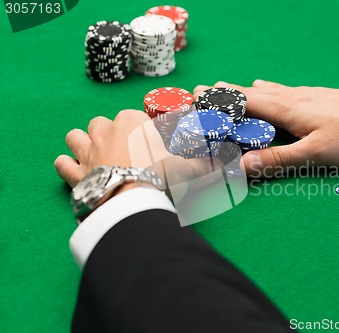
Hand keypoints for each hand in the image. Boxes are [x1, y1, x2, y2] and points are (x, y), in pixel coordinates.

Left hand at [55, 110, 220, 196]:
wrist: (131, 199)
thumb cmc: (159, 175)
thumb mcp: (185, 168)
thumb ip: (203, 164)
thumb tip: (223, 166)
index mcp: (131, 122)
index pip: (133, 116)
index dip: (141, 130)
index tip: (150, 143)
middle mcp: (104, 130)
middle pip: (101, 123)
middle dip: (109, 133)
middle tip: (124, 150)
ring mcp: (86, 150)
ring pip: (75, 137)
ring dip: (83, 144)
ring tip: (96, 155)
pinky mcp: (75, 173)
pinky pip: (63, 163)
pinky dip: (69, 167)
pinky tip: (80, 172)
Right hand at [194, 80, 338, 176]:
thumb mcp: (315, 154)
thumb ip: (278, 159)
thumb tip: (241, 165)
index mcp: (284, 107)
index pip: (242, 99)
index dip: (217, 99)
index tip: (194, 97)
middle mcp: (289, 96)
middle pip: (249, 90)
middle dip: (225, 93)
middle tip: (204, 94)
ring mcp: (302, 94)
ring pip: (264, 90)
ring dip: (243, 93)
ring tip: (230, 96)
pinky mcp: (314, 97)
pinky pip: (279, 92)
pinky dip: (263, 94)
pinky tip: (268, 96)